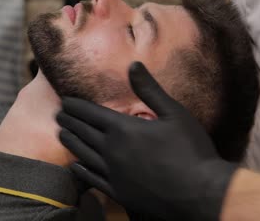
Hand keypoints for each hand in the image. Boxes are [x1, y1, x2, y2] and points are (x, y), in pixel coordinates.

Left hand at [57, 62, 237, 219]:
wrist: (200, 193)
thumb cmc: (190, 150)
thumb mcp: (174, 113)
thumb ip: (150, 89)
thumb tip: (133, 65)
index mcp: (122, 128)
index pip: (90, 112)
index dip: (75, 106)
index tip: (64, 101)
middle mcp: (111, 149)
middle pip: (82, 131)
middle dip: (69, 121)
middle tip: (58, 115)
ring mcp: (112, 173)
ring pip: (83, 153)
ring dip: (71, 141)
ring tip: (62, 134)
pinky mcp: (118, 192)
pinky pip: (92, 179)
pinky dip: (81, 170)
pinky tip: (75, 166)